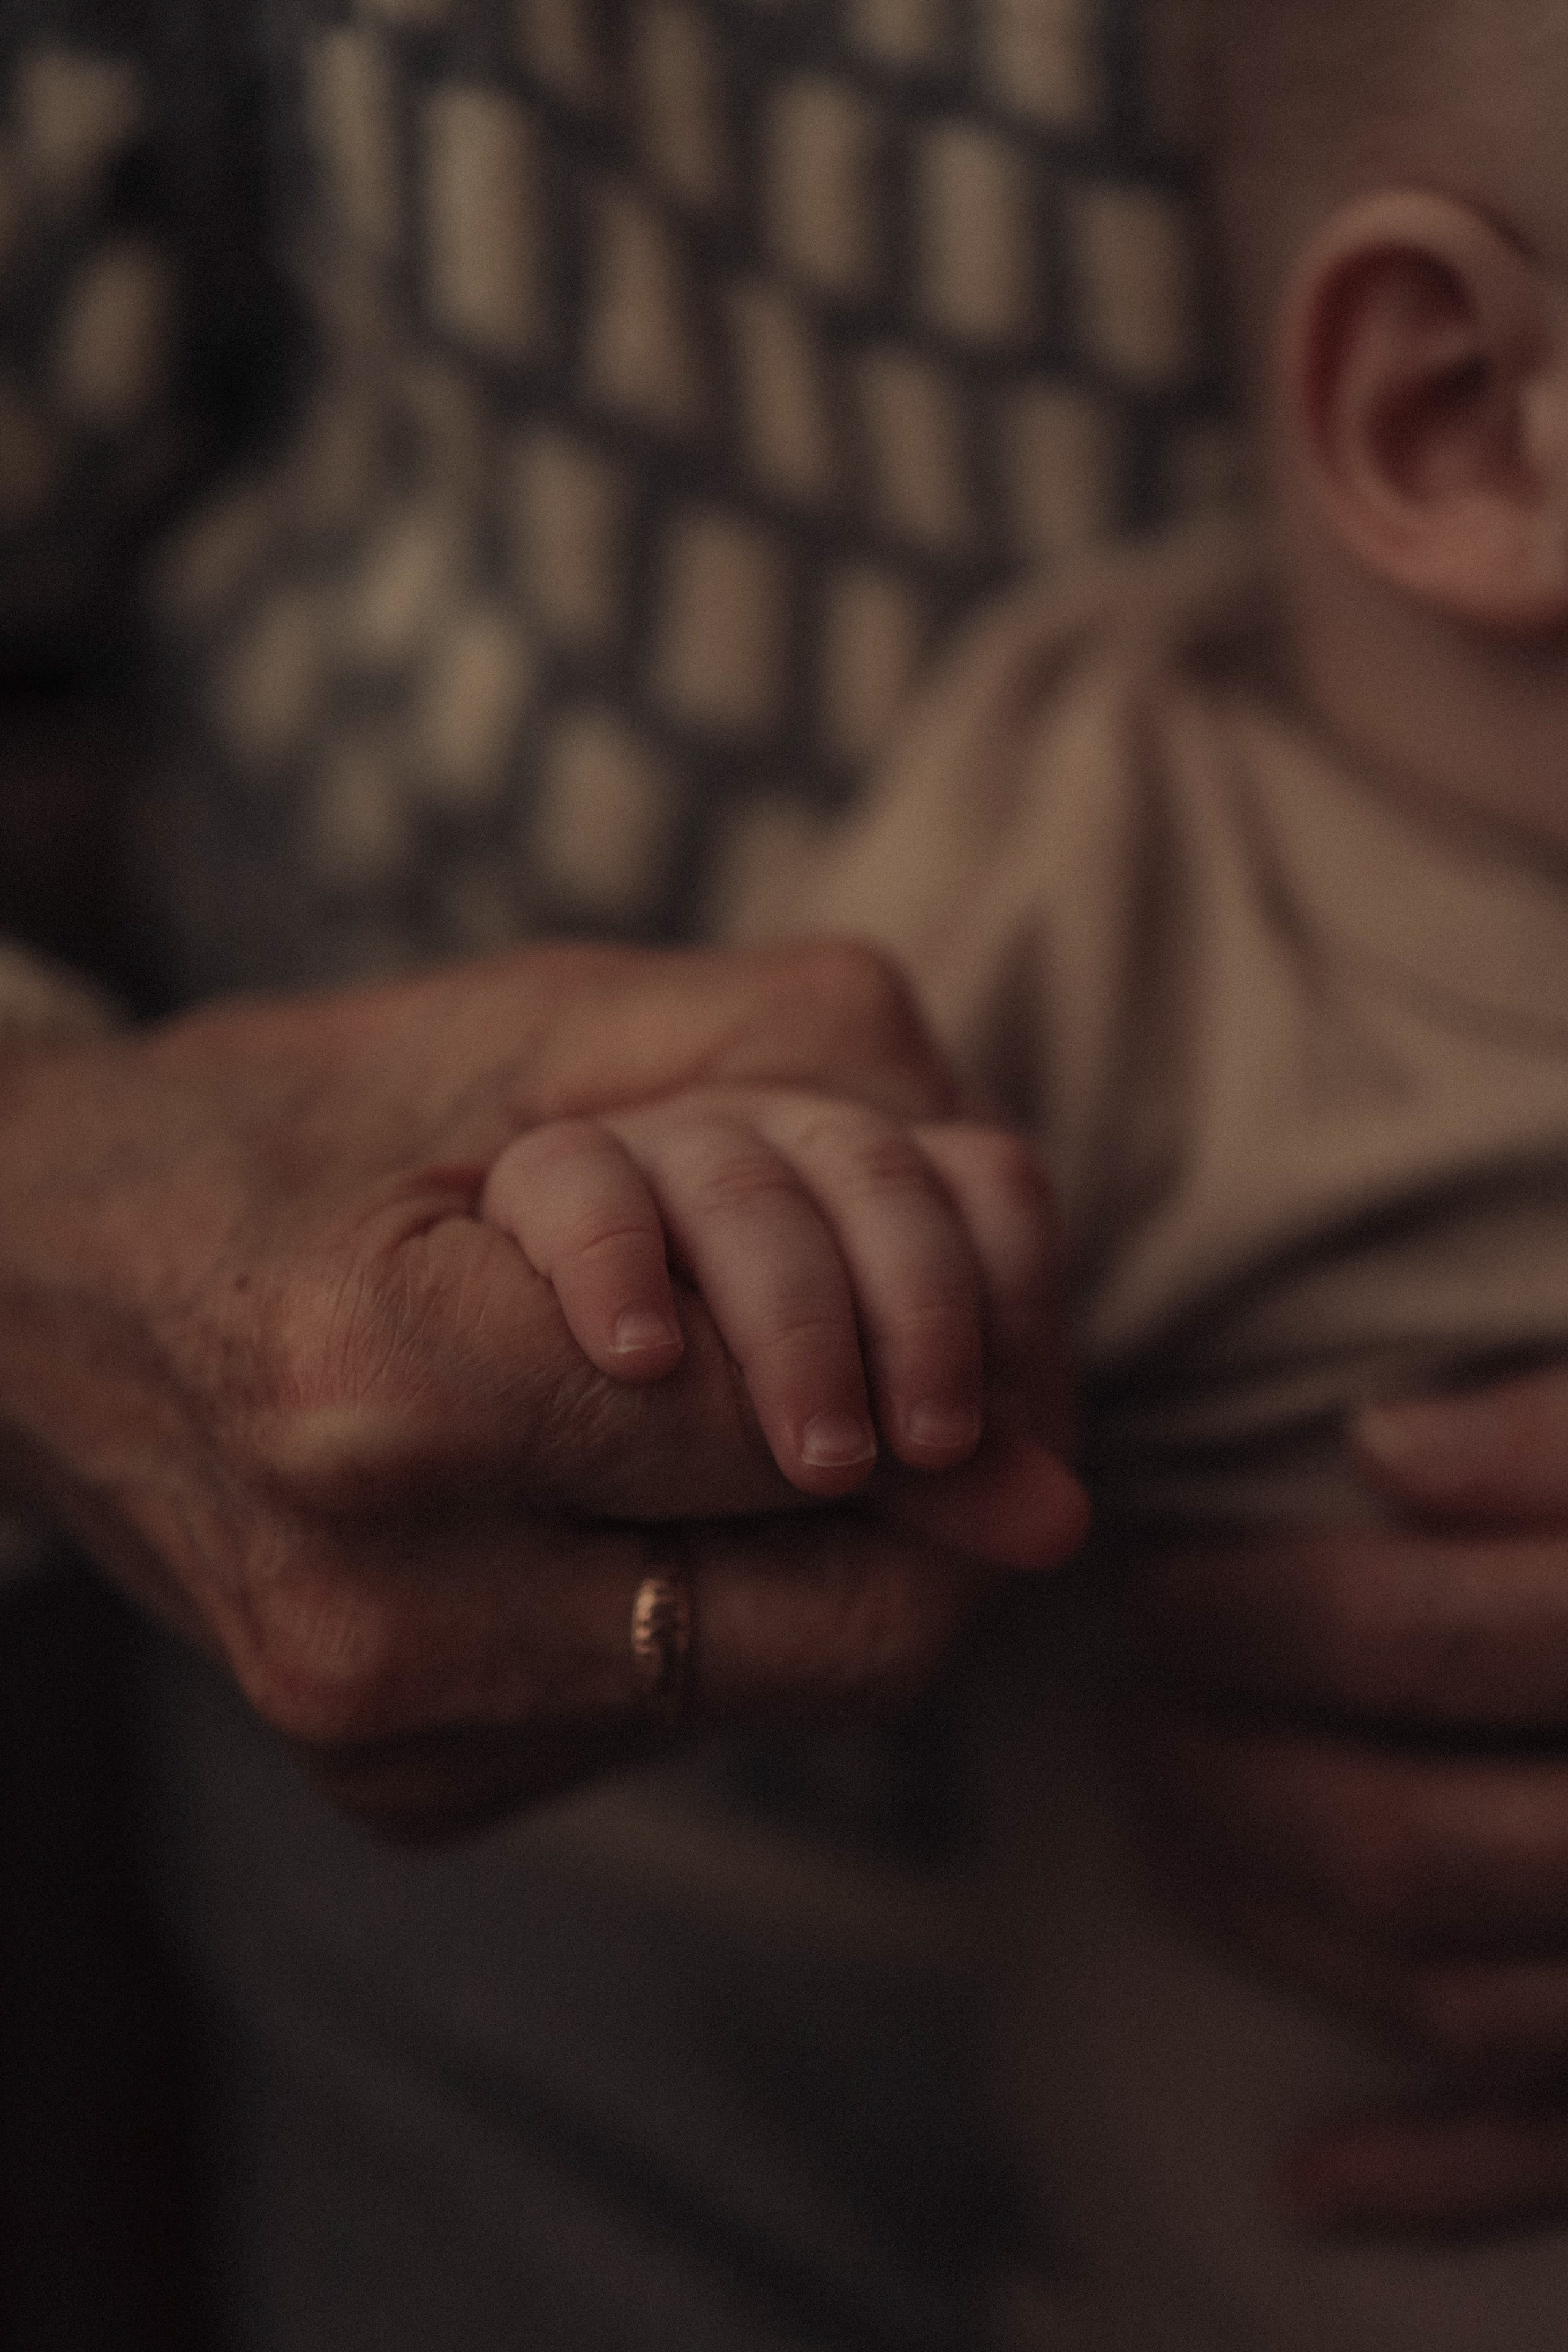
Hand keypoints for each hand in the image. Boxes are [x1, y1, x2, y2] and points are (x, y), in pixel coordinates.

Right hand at [0, 939, 1085, 1833]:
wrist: (27, 1274)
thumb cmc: (294, 1111)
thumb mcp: (558, 1043)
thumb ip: (834, 1178)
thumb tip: (1058, 1492)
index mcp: (375, 1398)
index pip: (807, 1445)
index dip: (937, 1358)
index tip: (960, 1298)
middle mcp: (365, 1621)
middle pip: (841, 1626)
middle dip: (926, 1471)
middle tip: (911, 1355)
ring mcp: (377, 1741)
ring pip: (787, 1678)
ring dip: (826, 1522)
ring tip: (726, 1384)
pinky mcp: (400, 1792)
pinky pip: (684, 1707)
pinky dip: (723, 1575)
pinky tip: (634, 1470)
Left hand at [1115, 1364, 1567, 2235]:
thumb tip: (1378, 1448)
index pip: (1420, 1640)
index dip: (1252, 1615)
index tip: (1150, 1588)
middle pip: (1406, 1840)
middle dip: (1226, 1781)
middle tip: (1127, 1715)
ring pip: (1459, 1996)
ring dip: (1282, 1937)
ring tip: (1167, 1843)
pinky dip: (1446, 2182)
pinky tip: (1313, 2189)